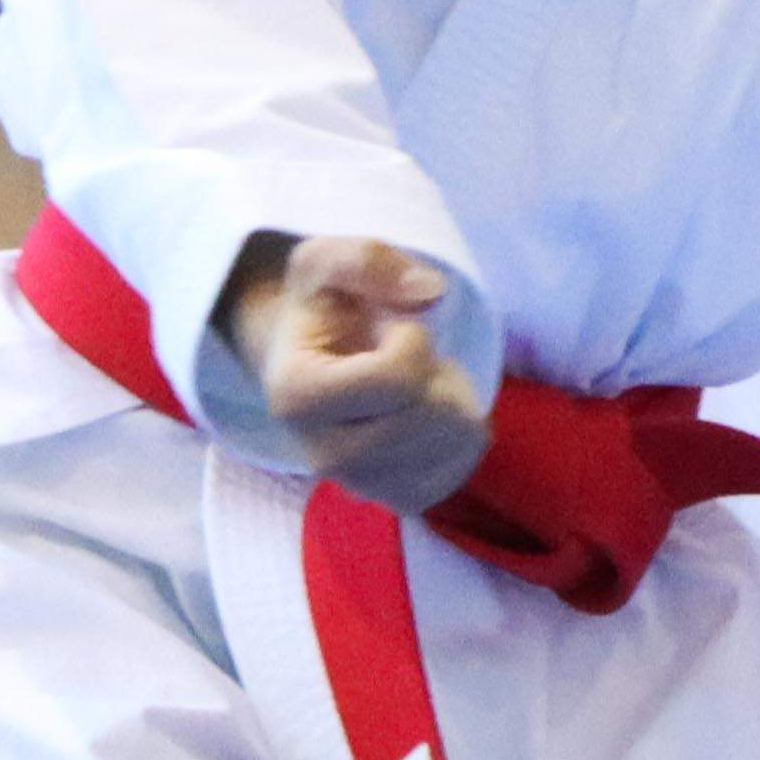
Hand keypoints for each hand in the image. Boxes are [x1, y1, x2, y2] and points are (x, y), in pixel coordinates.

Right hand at [220, 231, 492, 509]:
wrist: (319, 359)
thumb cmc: (326, 309)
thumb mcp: (329, 262)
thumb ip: (369, 261)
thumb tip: (431, 291)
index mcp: (295, 396)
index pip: (397, 380)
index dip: (414, 341)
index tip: (392, 329)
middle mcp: (322, 455)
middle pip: (433, 414)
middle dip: (438, 370)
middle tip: (408, 357)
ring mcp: (362, 485)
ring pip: (455, 442)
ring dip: (454, 398)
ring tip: (416, 383)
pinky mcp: (399, 497)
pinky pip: (464, 466)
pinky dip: (464, 432)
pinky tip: (430, 414)